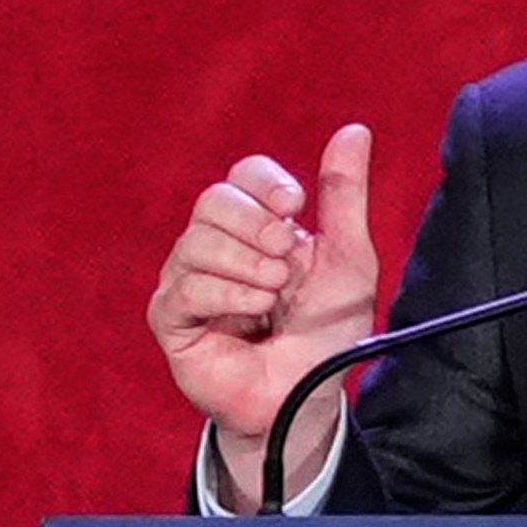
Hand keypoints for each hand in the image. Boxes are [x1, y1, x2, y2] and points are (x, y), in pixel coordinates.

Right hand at [146, 124, 378, 507]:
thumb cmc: (327, 331)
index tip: (295, 206)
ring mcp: (189, 280)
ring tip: (273, 299)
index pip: (243, 176)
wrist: (309, 396)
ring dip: (249, 268)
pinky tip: (253, 315)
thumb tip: (355, 130)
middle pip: (214, 201)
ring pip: (197, 242)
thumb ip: (345, 197)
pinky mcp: (171, 317)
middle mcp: (217, 246)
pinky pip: (186, 286)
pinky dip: (228, 296)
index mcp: (258, 226)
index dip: (265, 184)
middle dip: (257, 227)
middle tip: (286, 263)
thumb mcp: (349, 260)